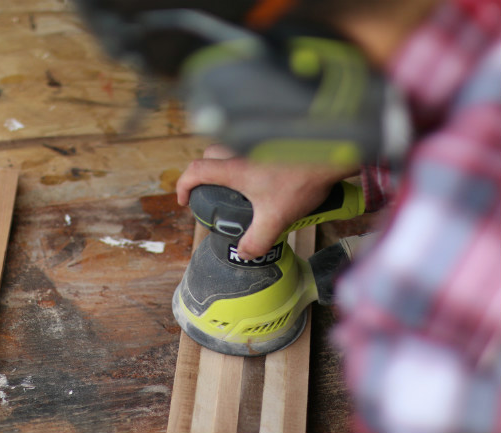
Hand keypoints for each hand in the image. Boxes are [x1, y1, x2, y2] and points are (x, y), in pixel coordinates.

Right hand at [177, 144, 358, 258]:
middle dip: (204, 172)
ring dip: (227, 164)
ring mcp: (257, 144)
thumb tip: (244, 253)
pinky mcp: (274, 142)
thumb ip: (258, 240)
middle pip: (210, 155)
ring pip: (231, 148)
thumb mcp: (276, 218)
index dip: (183, 186)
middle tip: (212, 190)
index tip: (184, 200)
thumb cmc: (302, 180)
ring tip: (239, 186)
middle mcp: (241, 151)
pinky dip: (248, 160)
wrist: (331, 153)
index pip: (196, 171)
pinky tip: (265, 177)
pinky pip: (251, 148)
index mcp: (234, 169)